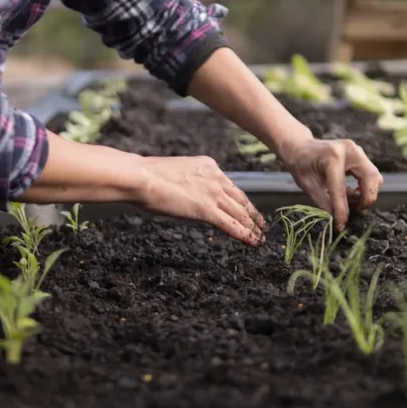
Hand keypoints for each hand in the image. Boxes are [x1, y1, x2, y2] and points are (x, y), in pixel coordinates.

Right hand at [133, 156, 267, 245]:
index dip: (242, 201)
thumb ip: (190, 181)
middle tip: (263, 225)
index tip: (249, 209)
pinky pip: (231, 225)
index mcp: (209, 166)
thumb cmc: (149, 176)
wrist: (143, 177)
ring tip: (260, 237)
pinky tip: (252, 242)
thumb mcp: (177, 171)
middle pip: (240, 200)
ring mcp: (213, 194)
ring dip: (253, 227)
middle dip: (253, 215)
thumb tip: (189, 193)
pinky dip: (244, 234)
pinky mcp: (207, 210)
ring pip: (240, 214)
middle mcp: (216, 178)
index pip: (231, 186)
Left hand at [279, 138, 383, 231]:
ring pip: (374, 176)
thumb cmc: (301, 165)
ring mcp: (356, 150)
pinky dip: (365, 186)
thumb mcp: (309, 186)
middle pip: (371, 178)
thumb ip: (325, 204)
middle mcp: (348, 150)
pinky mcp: (359, 153)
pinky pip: (370, 173)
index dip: (342, 210)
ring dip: (367, 193)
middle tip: (357, 211)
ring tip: (353, 203)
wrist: (300, 146)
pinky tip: (351, 192)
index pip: (341, 189)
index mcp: (331, 158)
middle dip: (367, 199)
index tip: (341, 225)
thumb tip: (339, 221)